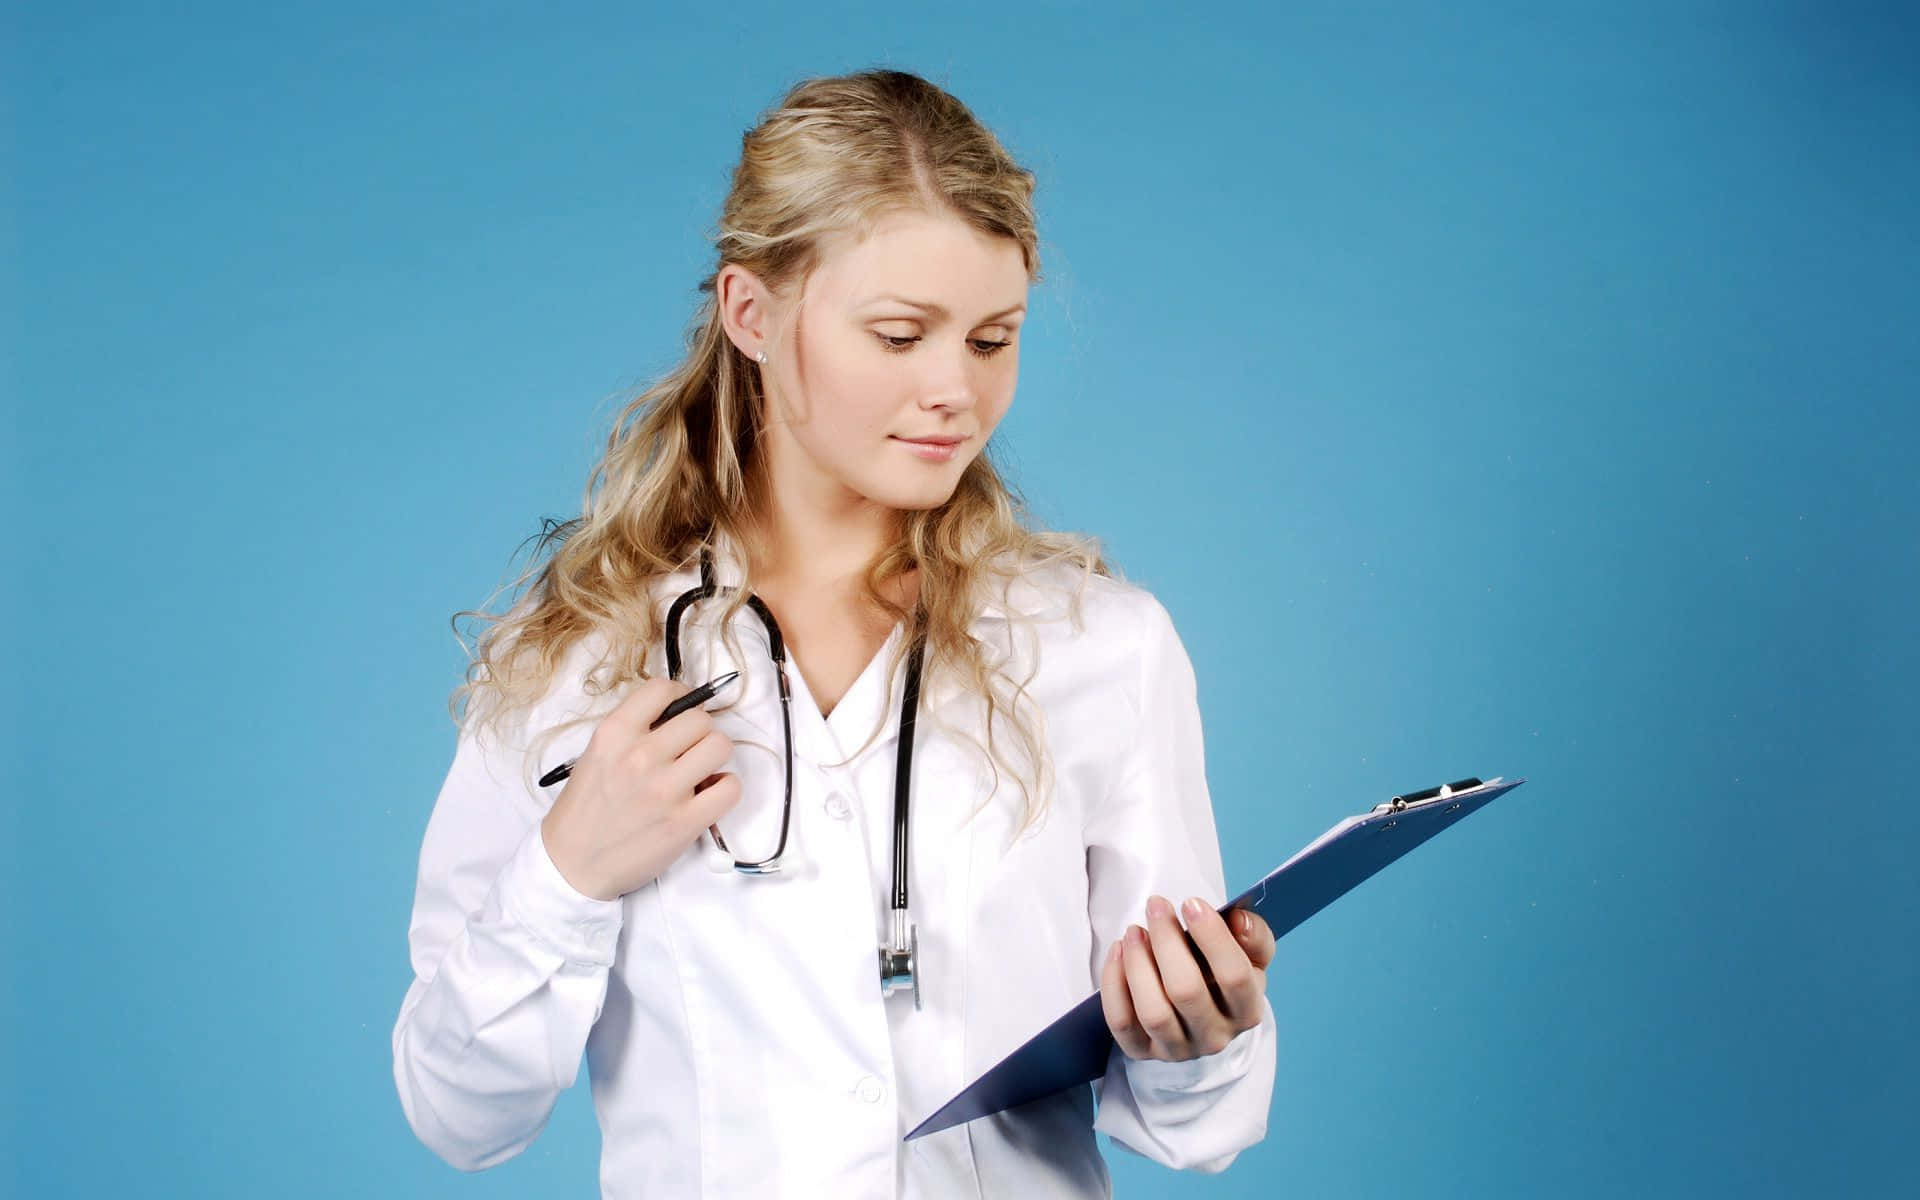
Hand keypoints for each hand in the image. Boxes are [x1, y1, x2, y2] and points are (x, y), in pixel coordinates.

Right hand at [539, 675, 740, 900]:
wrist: (573, 863)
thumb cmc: (586, 809)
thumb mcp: (597, 755)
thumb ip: (633, 731)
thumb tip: (677, 714)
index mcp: (614, 734)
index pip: (662, 689)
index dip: (680, 695)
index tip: (680, 710)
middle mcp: (640, 756)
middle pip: (700, 719)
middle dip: (699, 732)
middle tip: (689, 749)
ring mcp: (665, 790)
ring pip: (720, 745)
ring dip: (714, 757)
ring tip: (699, 770)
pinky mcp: (685, 821)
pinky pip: (730, 787)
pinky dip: (725, 788)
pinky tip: (708, 794)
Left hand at [1099, 895, 1274, 1061]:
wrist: (1201, 1009)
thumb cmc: (1221, 972)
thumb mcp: (1249, 954)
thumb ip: (1254, 934)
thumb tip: (1239, 920)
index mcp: (1246, 1011)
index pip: (1235, 977)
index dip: (1213, 937)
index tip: (1191, 903)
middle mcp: (1215, 1036)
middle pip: (1187, 991)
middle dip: (1167, 941)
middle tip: (1156, 906)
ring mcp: (1177, 1048)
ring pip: (1153, 1012)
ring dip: (1138, 964)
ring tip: (1134, 931)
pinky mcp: (1142, 1051)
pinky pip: (1122, 1023)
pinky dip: (1114, 984)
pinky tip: (1118, 952)